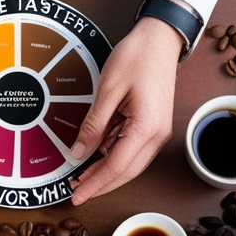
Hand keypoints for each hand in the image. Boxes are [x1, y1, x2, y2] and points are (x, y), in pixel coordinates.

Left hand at [68, 16, 181, 204]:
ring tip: (82, 177)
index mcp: (147, 126)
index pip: (116, 166)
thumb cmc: (137, 57)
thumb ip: (93, 125)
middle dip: (100, 184)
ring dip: (106, 172)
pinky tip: (96, 158)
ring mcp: (157, 131)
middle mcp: (157, 134)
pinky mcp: (153, 125)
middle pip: (126, 172)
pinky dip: (113, 157)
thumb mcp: (107, 90)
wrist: (160, 39)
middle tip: (76, 192)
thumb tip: (80, 153)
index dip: (94, 184)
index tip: (76, 195)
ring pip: (130, 164)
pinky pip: (132, 149)